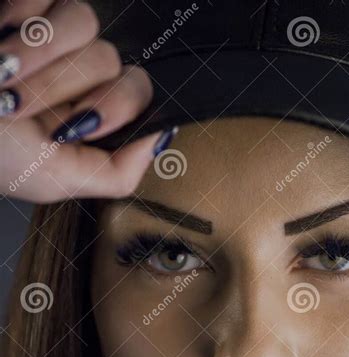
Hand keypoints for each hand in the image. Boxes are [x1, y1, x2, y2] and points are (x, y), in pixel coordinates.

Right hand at [0, 0, 168, 202]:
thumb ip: (117, 173)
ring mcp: (51, 37)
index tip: (73, 125)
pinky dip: (19, 18)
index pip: (137, 92)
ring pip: (82, 20)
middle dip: (60, 87)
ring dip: (38, 53)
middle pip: (109, 58)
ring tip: (2, 76)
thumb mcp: (55, 179)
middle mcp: (77, 74)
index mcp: (90, 114)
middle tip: (18, 107)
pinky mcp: (24, 7)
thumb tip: (163, 140)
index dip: (112, 105)